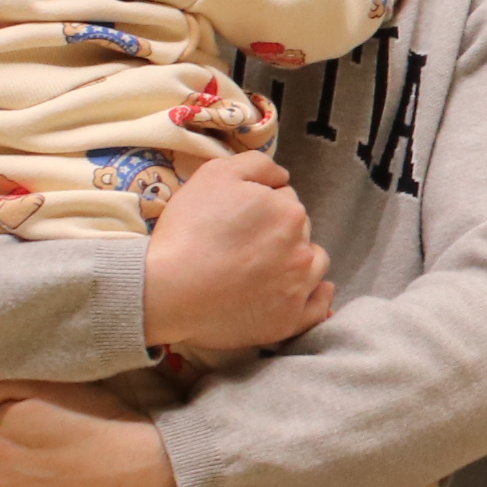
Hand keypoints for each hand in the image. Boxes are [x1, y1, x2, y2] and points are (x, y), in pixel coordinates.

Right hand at [144, 153, 329, 353]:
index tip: (237, 218)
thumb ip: (256, 165)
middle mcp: (303, 249)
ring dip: (299, 260)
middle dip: (278, 232)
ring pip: (313, 264)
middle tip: (243, 244)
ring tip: (268, 268)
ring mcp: (298, 288)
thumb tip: (281, 176)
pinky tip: (302, 292)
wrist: (168, 289)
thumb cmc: (189, 230)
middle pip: (298, 231)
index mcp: (289, 212)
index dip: (259, 206)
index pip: (284, 199)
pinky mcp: (289, 321)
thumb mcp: (216, 174)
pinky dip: (315, 297)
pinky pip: (318, 306)